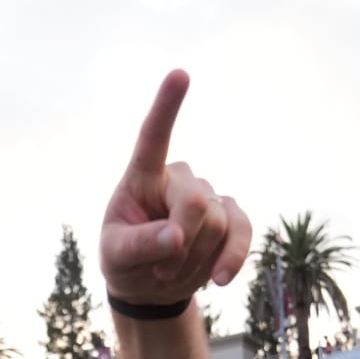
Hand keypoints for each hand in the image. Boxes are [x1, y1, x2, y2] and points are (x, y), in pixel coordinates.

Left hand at [100, 71, 250, 305]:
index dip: (166, 107)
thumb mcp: (116, 257)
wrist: (147, 284)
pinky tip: (220, 279)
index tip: (179, 74)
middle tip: (159, 269)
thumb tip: (175, 236)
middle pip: (195, 204)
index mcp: (142, 177)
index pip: (153, 138)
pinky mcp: (230, 217)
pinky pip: (243, 232)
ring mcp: (208, 195)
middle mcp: (179, 178)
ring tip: (170, 272)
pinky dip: (233, 258)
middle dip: (180, 243)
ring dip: (194, 259)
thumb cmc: (123, 261)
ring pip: (217, 224)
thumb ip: (140, 245)